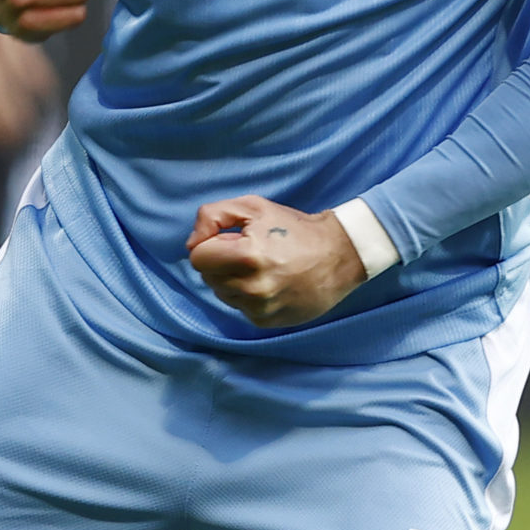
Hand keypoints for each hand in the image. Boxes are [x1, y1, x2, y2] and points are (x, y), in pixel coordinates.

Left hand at [186, 195, 365, 327]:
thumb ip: (212, 216)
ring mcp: (260, 308)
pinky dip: (246, 296)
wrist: (338, 255)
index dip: (210, 244)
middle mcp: (252, 287)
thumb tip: (191, 243)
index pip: (198, 257)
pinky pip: (238, 308)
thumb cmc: (293, 228)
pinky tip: (268, 283)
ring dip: (231, 280)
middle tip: (247, 252)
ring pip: (221, 294)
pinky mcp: (266, 322)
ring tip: (260, 267)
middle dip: (220, 262)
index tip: (229, 239)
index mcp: (248, 256)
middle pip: (207, 277)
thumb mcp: (253, 206)